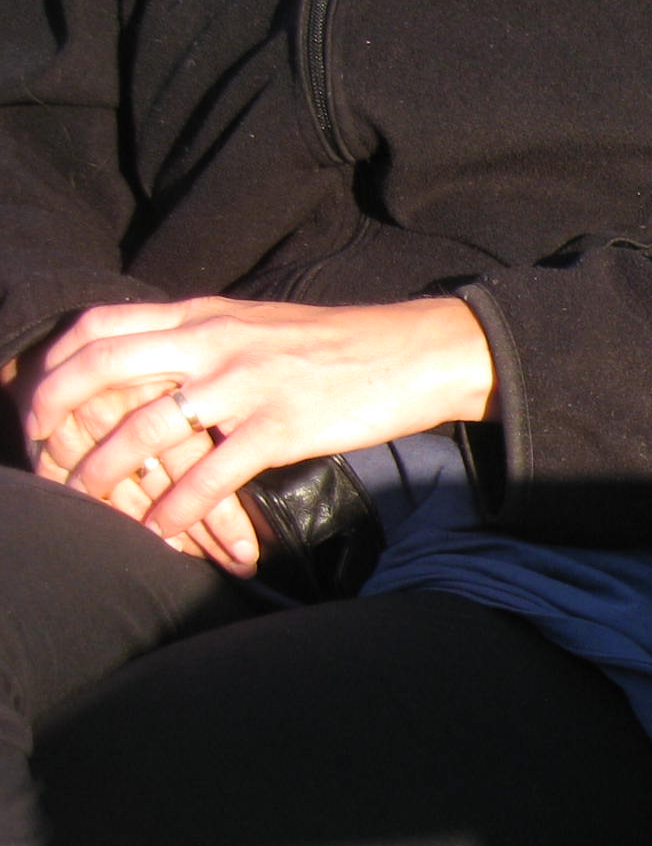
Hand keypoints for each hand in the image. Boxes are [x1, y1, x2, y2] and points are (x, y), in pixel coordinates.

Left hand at [23, 295, 494, 558]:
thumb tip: (160, 363)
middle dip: (53, 412)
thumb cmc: (344, 347)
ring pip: (146, 425)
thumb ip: (207, 339)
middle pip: (103, 367)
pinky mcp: (282, 425)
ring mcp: (246, 383)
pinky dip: (174, 506)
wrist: (418, 353)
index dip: (55, 363)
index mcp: (205, 315)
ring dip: (104, 469)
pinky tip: (158, 530)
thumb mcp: (260, 326)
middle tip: (39, 454)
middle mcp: (213, 341)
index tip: (36, 400)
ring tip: (84, 501)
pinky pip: (210, 472)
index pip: (102, 325)